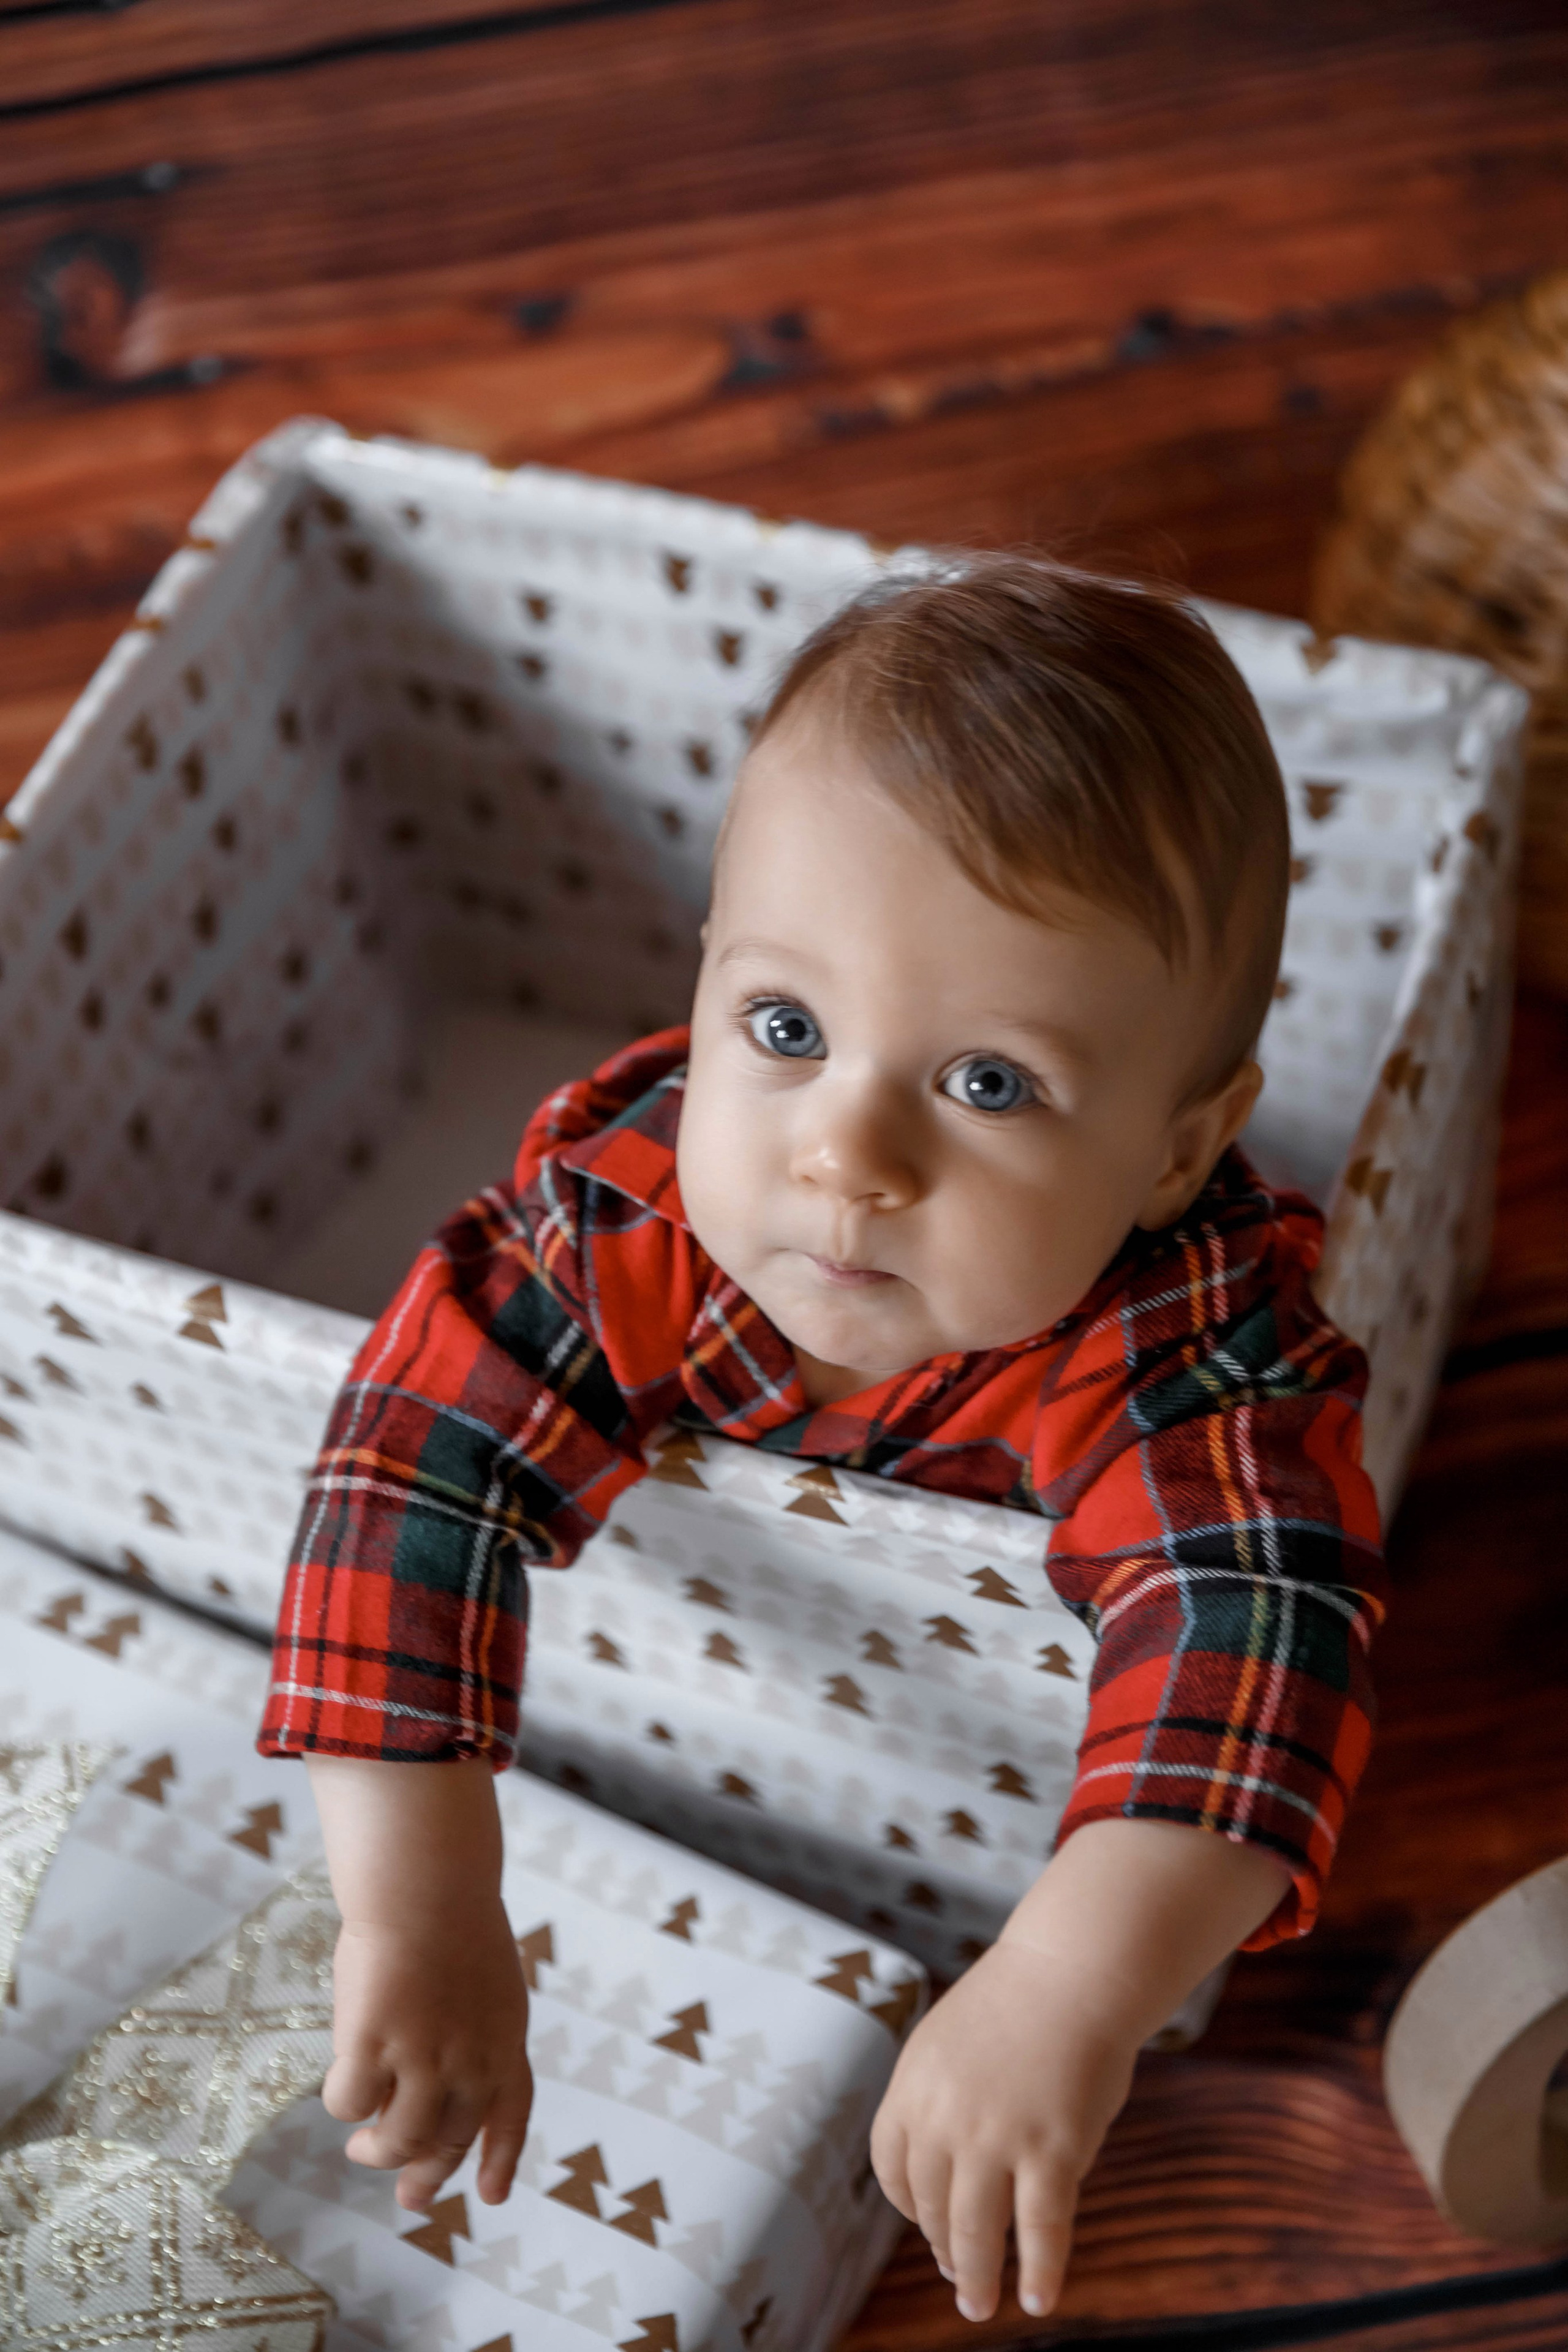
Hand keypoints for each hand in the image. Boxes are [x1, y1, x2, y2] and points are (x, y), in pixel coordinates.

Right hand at [323, 1900, 532, 2211]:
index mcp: (505, 2039)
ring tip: (363, 2145)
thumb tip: (427, 2096)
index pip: (513, 2113)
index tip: (492, 2197)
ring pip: (399, 2140)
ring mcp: (422, 2055)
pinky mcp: (372, 2043)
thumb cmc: (450, 1920)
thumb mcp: (485, 1985)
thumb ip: (471, 2039)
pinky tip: (340, 2086)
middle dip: (426, 2176)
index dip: (502, 2160)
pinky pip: (350, 2102)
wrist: (426, 1881)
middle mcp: (470, 2058)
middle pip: (449, 2140)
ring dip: (378, 2151)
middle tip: (407, 2194)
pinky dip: (344, 2104)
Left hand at [870, 1818, 1291, 2323]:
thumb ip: (938, 2099)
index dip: (910, 2205)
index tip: (928, 2226)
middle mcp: (944, 2116)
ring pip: (976, 2230)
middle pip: (932, 2206)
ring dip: (976, 2278)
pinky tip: (1038, 2299)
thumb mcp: (950, 2044)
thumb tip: (944, 2168)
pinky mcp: (1052, 2148)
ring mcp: (998, 2135)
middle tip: (959, 2277)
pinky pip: (1040, 2229)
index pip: (892, 2167)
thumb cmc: (1020, 2004)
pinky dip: (1039, 2272)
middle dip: (944, 2249)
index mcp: (912, 2085)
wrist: (1073, 1969)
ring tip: (980, 2305)